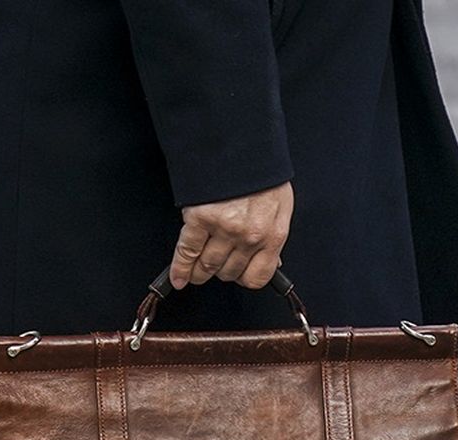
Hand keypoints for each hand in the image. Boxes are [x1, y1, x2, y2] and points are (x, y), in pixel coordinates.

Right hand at [169, 182, 292, 289]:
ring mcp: (224, 229)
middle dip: (220, 272)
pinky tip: (177, 278)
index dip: (244, 278)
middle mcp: (249, 236)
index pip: (257, 276)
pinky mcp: (200, 219)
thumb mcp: (280, 207)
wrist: (242, 143)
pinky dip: (180, 268)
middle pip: (230, 272)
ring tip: (195, 275)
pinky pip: (187, 251)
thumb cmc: (262, 173)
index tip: (237, 276)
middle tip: (214, 266)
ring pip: (208, 266)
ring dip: (199, 273)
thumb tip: (271, 261)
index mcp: (272, 235)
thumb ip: (273, 236)